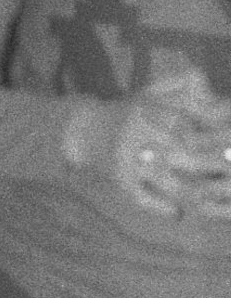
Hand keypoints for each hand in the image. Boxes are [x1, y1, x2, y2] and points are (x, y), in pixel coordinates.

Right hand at [97, 71, 230, 222]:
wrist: (82, 131)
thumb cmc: (127, 112)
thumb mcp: (152, 92)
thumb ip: (182, 84)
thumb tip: (211, 87)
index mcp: (149, 110)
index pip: (190, 125)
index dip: (214, 136)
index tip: (230, 146)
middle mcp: (139, 133)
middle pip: (185, 153)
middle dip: (211, 164)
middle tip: (230, 169)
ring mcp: (129, 159)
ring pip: (166, 179)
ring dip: (190, 190)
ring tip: (209, 197)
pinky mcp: (119, 178)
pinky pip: (140, 197)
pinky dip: (159, 207)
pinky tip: (176, 213)